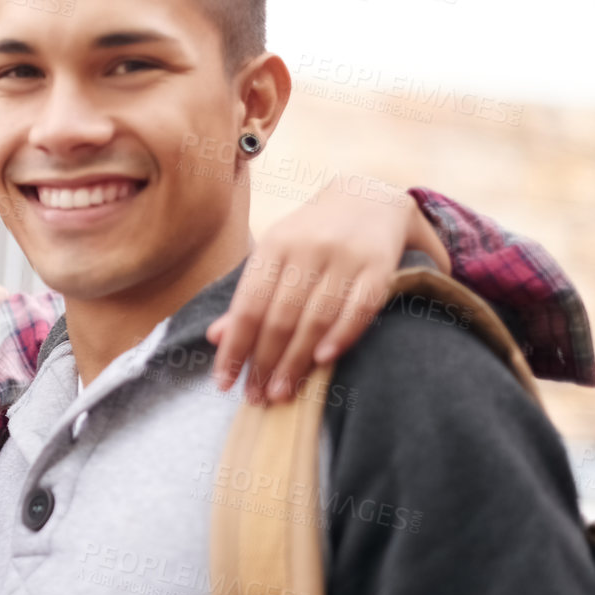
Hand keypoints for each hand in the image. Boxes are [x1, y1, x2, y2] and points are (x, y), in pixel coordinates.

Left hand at [207, 183, 446, 403]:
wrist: (371, 197)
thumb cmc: (312, 237)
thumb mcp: (276, 256)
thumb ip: (249, 296)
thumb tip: (215, 337)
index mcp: (275, 245)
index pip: (247, 306)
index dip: (234, 347)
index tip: (223, 382)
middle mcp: (308, 248)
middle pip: (280, 317)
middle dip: (264, 362)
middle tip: (255, 396)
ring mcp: (345, 257)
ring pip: (316, 317)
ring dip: (296, 361)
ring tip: (281, 392)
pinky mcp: (379, 266)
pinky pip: (359, 308)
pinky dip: (340, 336)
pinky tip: (323, 362)